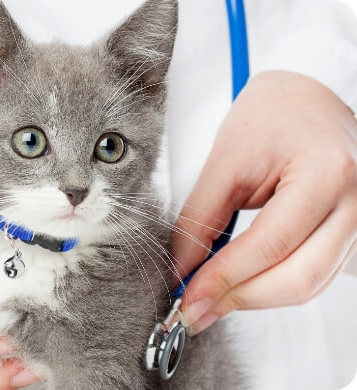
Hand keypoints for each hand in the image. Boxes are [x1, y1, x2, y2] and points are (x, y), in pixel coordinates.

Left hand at [172, 71, 356, 333]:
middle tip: (193, 310)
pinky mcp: (352, 233)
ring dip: (254, 298)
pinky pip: (314, 274)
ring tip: (209, 298)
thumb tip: (181, 271)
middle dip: (239, 299)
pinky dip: (273, 286)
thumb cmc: (268, 116)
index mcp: (326, 173)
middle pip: (298, 278)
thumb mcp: (226, 161)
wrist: (305, 99)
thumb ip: (200, 219)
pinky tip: (239, 284)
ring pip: (308, 284)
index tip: (186, 298)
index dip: (224, 279)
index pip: (271, 245)